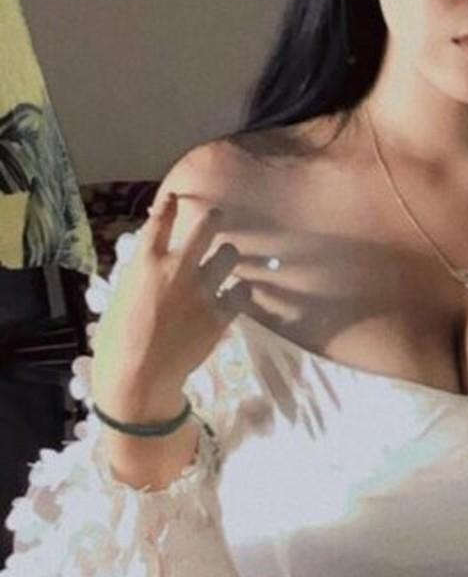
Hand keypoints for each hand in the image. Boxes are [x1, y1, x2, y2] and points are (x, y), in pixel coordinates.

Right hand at [90, 192, 249, 413]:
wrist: (138, 378)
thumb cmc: (117, 341)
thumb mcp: (121, 298)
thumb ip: (141, 275)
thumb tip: (153, 261)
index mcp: (145, 264)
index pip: (161, 221)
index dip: (170, 205)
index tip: (176, 198)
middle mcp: (177, 269)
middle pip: (206, 227)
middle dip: (214, 218)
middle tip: (217, 216)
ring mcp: (202, 291)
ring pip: (229, 255)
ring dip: (227, 256)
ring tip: (224, 262)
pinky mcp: (220, 315)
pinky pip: (242, 292)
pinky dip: (240, 291)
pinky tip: (237, 294)